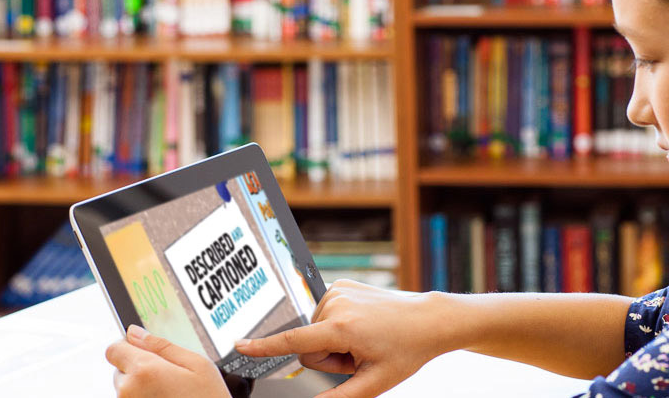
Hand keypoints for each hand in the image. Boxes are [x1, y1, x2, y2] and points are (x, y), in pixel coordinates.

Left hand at [106, 325, 230, 397]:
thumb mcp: (197, 364)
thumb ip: (162, 345)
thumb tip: (135, 333)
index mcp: (144, 371)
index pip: (114, 349)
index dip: (129, 346)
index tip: (144, 351)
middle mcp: (129, 390)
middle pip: (120, 368)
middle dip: (139, 368)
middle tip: (167, 377)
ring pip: (126, 386)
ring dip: (141, 386)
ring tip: (168, 392)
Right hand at [235, 280, 452, 397]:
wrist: (428, 320)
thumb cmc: (406, 350)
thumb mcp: (374, 383)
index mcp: (342, 328)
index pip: (293, 341)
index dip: (263, 346)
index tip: (239, 346)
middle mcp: (336, 304)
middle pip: (307, 344)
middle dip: (327, 357)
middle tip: (359, 354)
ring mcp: (338, 291)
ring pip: (314, 330)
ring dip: (333, 341)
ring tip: (363, 339)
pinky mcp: (341, 284)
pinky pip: (323, 314)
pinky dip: (336, 324)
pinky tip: (360, 325)